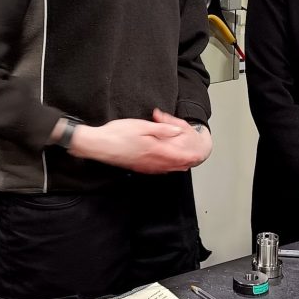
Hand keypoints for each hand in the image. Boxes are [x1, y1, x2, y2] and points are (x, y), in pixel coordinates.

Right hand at [67, 111, 207, 173]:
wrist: (98, 145)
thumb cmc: (118, 133)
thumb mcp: (142, 126)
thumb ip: (162, 130)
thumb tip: (177, 132)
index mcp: (155, 150)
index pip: (179, 157)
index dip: (190, 156)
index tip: (199, 155)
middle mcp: (151, 162)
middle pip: (174, 166)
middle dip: (185, 163)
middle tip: (194, 159)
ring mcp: (143, 167)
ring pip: (165, 170)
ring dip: (175, 167)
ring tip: (184, 164)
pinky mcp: (136, 168)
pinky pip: (154, 171)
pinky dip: (163, 169)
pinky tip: (163, 168)